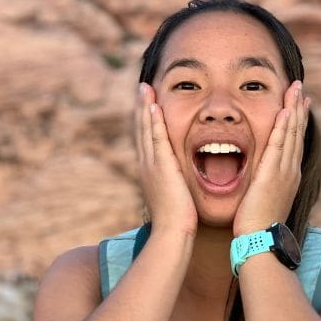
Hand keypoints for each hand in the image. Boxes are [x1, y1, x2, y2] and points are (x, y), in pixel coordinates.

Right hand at [135, 83, 197, 237]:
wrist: (172, 233)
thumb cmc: (177, 222)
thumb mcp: (173, 198)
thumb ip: (175, 187)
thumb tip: (179, 185)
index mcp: (150, 172)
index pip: (147, 140)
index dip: (146, 121)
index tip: (148, 104)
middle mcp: (146, 166)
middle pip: (141, 130)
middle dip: (142, 108)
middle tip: (142, 88)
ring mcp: (151, 165)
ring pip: (146, 130)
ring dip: (145, 108)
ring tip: (145, 88)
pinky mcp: (161, 167)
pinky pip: (156, 138)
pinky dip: (153, 122)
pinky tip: (154, 106)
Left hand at [233, 81, 308, 236]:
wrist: (260, 241)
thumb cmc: (257, 227)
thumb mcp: (264, 203)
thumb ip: (264, 189)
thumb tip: (260, 186)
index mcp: (288, 177)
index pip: (294, 143)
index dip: (296, 122)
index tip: (298, 105)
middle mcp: (290, 171)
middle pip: (297, 133)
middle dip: (299, 109)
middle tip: (300, 88)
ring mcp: (283, 172)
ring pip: (292, 134)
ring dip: (294, 110)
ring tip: (296, 90)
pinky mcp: (272, 174)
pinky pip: (279, 144)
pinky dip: (284, 126)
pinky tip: (285, 110)